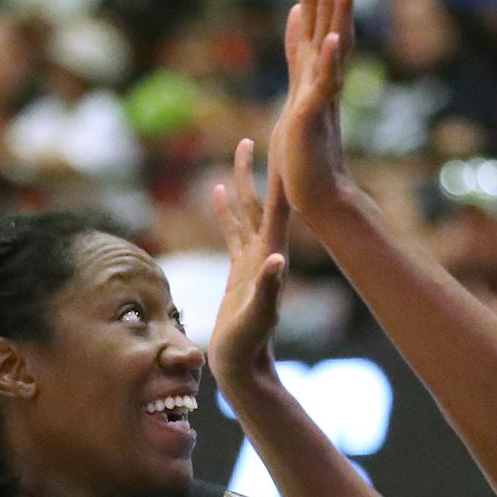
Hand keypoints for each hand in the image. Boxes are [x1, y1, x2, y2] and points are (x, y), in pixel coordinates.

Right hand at [208, 137, 288, 388]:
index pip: (279, 204)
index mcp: (272, 253)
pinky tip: (215, 192)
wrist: (244, 366)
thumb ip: (268, 287)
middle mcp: (266, 249)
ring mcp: (253, 258)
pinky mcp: (239, 269)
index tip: (282, 138)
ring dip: (243, 180)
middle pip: (264, 197)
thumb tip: (277, 259)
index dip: (279, 172)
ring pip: (247, 209)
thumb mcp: (257, 315)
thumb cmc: (249, 345)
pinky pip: (231, 229)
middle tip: (260, 129)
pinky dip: (224, 209)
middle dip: (263, 165)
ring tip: (241, 148)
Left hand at [272, 0, 357, 218]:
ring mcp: (322, 91)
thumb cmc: (304, 147)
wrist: (318, 193)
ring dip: (341, 6)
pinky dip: (329, 62)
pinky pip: (324, 85)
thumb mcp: (296, 88)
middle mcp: (323, 71)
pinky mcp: (314, 117)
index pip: (316, 6)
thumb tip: (295, 12)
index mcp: (314, 62)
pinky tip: (333, 38)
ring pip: (334, 40)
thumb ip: (298, 50)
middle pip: (328, 9)